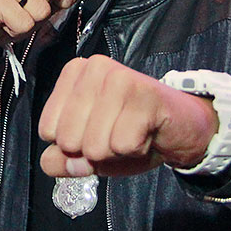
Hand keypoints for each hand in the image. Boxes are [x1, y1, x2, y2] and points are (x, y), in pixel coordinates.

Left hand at [38, 55, 218, 176]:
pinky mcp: (144, 93)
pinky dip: (137, 149)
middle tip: (119, 134)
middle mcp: (93, 68)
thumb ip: (64, 158)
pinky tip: (147, 133)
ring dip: (117, 151)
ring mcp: (119, 77)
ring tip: (133, 132)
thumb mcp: (90, 150)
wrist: (183, 127)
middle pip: (69, 140)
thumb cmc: (133, 132)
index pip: (48, 130)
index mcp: (74, 74)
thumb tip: (49, 162)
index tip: (99, 131)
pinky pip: (123, 144)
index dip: (73, 146)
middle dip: (95, 151)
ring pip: (95, 145)